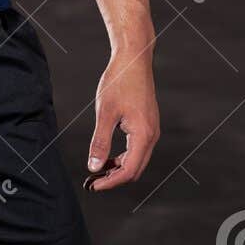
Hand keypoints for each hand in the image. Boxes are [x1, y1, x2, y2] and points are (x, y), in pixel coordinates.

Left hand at [84, 46, 158, 191]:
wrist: (134, 59)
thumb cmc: (119, 82)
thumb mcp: (105, 113)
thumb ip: (100, 142)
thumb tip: (93, 167)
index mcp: (143, 134)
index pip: (128, 171)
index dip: (110, 182)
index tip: (93, 186)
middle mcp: (152, 135)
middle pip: (135, 169)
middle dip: (115, 179)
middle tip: (93, 181)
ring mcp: (152, 129)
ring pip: (138, 160)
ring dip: (120, 168)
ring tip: (99, 169)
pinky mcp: (148, 123)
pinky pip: (138, 149)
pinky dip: (124, 157)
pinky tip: (109, 155)